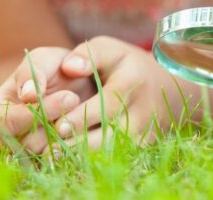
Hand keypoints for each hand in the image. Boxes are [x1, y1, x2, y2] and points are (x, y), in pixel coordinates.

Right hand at [0, 47, 96, 152]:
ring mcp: (27, 151)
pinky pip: (62, 162)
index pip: (10, 123)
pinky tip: (90, 130)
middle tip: (79, 103)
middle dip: (56, 125)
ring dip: (68, 138)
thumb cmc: (54, 67)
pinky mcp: (49, 159)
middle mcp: (7, 136)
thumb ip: (33, 72)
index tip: (70, 96)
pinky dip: (78, 148)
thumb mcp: (44, 59)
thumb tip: (28, 95)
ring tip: (84, 116)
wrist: (76, 80)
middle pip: (26, 145)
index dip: (38, 113)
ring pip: (44, 157)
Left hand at [40, 36, 176, 151]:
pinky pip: (118, 158)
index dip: (83, 117)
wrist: (162, 86)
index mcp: (133, 81)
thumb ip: (88, 54)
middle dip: (79, 144)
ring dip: (83, 157)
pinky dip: (94, 161)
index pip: (108, 104)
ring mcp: (145, 131)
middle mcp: (143, 110)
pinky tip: (70, 161)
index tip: (59, 127)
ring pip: (114, 151)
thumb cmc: (124, 65)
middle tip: (49, 150)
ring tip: (54, 158)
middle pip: (111, 135)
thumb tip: (69, 67)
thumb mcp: (110, 50)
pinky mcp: (143, 146)